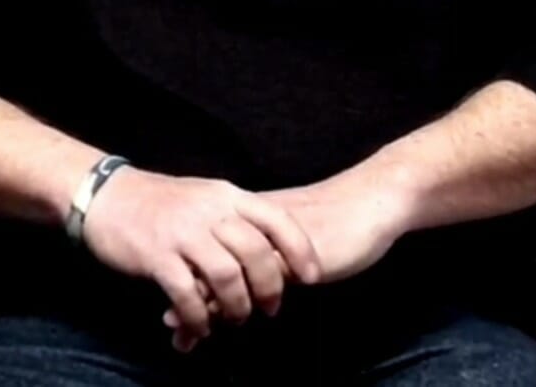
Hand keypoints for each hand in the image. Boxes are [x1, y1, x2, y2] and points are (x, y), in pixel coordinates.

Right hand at [80, 168, 320, 351]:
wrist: (109, 196)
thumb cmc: (162, 202)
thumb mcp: (205, 196)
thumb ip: (234, 217)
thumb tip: (269, 249)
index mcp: (226, 194)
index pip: (275, 218)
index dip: (299, 249)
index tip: (312, 276)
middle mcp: (209, 211)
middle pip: (256, 252)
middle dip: (270, 286)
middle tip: (271, 308)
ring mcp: (183, 233)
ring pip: (226, 276)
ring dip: (237, 306)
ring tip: (236, 319)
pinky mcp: (157, 256)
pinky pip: (187, 294)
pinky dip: (198, 317)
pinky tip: (199, 327)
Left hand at [160, 163, 406, 348]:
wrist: (370, 201)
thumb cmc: (335, 218)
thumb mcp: (291, 231)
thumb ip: (264, 246)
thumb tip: (240, 268)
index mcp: (249, 212)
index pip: (203, 239)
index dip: (182, 265)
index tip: (166, 292)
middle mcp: (251, 224)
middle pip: (203, 256)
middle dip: (183, 289)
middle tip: (171, 326)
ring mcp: (268, 240)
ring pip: (221, 272)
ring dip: (200, 304)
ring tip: (184, 333)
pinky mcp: (288, 257)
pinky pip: (249, 285)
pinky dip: (228, 305)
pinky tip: (215, 323)